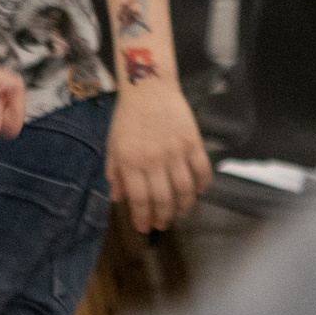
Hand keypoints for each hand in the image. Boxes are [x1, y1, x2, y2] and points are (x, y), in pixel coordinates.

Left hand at [107, 80, 212, 233]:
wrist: (148, 86)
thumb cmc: (128, 116)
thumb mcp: (113, 144)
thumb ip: (114, 172)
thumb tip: (118, 198)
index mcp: (130, 161)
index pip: (139, 199)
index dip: (142, 217)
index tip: (144, 227)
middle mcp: (153, 160)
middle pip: (163, 199)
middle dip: (163, 217)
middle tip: (164, 224)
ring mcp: (175, 151)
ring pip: (184, 189)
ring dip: (184, 206)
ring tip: (181, 213)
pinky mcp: (192, 142)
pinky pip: (201, 169)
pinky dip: (202, 184)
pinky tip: (199, 191)